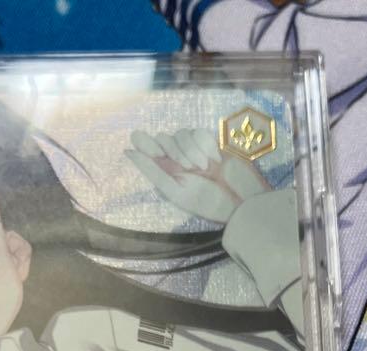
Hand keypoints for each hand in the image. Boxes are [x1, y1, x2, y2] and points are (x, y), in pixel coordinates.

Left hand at [126, 128, 268, 223]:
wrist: (239, 200)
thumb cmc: (206, 201)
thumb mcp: (174, 190)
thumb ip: (152, 170)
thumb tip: (127, 151)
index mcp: (164, 172)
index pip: (145, 145)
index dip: (145, 142)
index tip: (152, 150)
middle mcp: (176, 159)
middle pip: (163, 137)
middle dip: (174, 150)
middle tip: (190, 168)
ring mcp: (193, 150)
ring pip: (182, 133)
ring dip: (191, 150)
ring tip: (204, 169)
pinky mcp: (210, 143)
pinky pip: (200, 132)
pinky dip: (206, 145)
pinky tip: (214, 161)